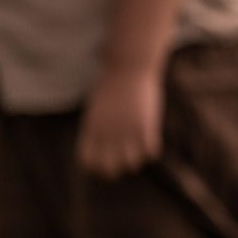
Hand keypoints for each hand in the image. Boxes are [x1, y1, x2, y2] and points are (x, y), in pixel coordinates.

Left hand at [77, 63, 162, 177]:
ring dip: (134, 159)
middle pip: (109, 170)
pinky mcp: (146, 126)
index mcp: (90, 130)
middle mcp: (107, 135)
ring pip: (132, 164)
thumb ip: (95, 130)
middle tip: (121, 160)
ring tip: (136, 147)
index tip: (103, 161)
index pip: (87, 164)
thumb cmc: (110, 85)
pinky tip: (149, 139)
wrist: (127, 68)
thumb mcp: (95, 110)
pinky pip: (150, 152)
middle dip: (115, 170)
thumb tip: (100, 148)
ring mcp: (126, 132)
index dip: (95, 167)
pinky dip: (150, 149)